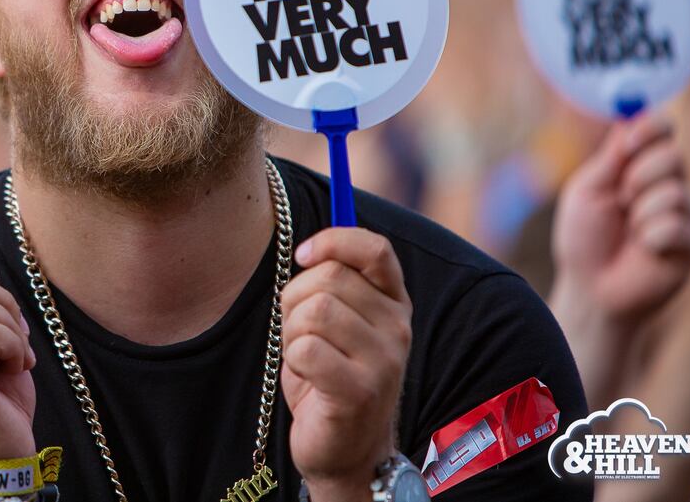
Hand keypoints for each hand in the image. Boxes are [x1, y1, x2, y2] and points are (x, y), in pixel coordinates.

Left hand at [281, 228, 411, 495]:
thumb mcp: (338, 321)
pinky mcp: (360, 391)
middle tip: (300, 330)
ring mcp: (384, 361)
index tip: (303, 255)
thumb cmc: (331, 375)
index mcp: (394, 303)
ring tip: (304, 356)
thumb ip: (332, 283)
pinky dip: (291, 359)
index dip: (333, 241)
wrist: (345, 448)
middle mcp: (398, 328)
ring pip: (314, 310)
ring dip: (292, 330)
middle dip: (296, 297)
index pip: (375, 249)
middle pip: (329, 277)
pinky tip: (306, 377)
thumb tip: (308, 247)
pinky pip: (305, 349)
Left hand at [551, 113, 689, 322]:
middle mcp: (666, 184)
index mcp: (638, 166)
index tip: (629, 142)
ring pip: (674, 190)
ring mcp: (682, 212)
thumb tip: (627, 116)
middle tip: (621, 198)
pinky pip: (677, 224)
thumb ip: (610, 157)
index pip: (661, 130)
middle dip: (639, 175)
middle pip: (672, 154)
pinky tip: (643, 250)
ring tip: (628, 231)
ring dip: (640, 211)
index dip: (650, 128)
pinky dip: (651, 236)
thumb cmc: (584, 239)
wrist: (591, 287)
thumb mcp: (587, 191)